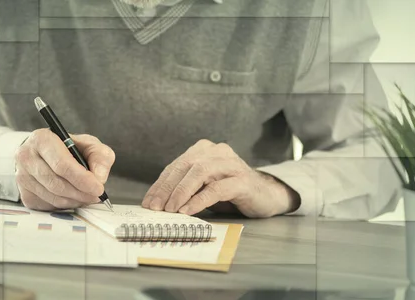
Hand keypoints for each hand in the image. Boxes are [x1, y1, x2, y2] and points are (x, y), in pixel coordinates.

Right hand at [15, 129, 114, 210]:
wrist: (45, 155)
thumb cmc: (68, 149)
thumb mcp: (89, 144)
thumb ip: (100, 157)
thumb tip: (99, 178)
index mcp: (42, 139)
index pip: (62, 164)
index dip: (82, 179)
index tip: (98, 188)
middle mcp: (26, 157)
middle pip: (57, 183)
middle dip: (81, 193)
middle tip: (96, 195)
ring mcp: (22, 177)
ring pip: (53, 197)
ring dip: (75, 200)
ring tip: (87, 196)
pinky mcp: (24, 195)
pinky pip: (49, 206)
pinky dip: (65, 205)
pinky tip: (73, 197)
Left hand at [141, 139, 299, 217]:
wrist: (266, 195)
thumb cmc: (230, 192)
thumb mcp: (203, 187)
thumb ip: (185, 188)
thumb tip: (157, 203)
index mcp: (204, 150)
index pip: (176, 166)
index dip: (160, 184)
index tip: (148, 201)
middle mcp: (217, 152)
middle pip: (185, 167)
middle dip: (167, 188)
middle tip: (155, 207)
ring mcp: (231, 164)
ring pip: (200, 172)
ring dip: (181, 192)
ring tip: (170, 209)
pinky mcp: (242, 180)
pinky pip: (217, 188)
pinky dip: (199, 200)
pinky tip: (188, 210)